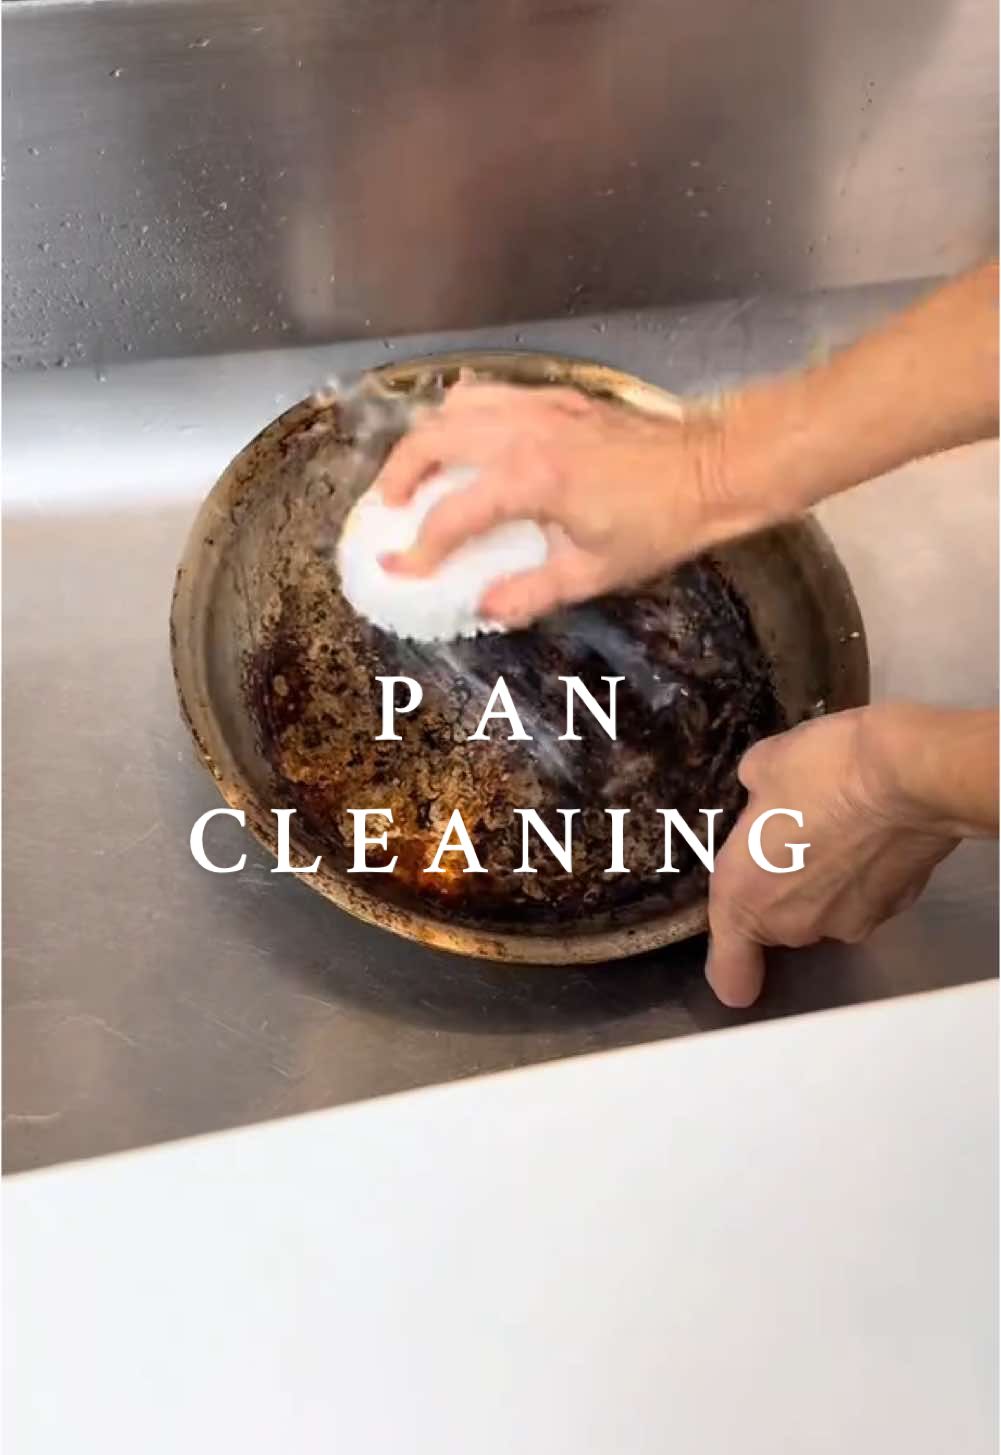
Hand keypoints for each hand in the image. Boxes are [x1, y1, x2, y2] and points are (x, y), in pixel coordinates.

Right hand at [376, 379, 740, 626]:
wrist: (711, 470)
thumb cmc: (658, 524)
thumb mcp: (592, 572)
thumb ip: (530, 592)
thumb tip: (484, 609)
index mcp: (530, 480)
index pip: (452, 516)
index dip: (420, 548)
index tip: (401, 568)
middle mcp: (524, 433)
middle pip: (432, 441)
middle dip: (400, 475)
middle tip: (389, 508)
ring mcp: (540, 407)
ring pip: (455, 406)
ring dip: (427, 438)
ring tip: (419, 471)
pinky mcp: (558, 397)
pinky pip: (492, 393)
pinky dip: (464, 411)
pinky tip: (465, 435)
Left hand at [707, 706, 960, 1007]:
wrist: (909, 775)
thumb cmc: (821, 771)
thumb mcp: (762, 766)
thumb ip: (753, 795)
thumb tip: (765, 794)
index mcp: (745, 898)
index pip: (730, 971)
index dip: (732, 970)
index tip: (737, 965)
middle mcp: (795, 924)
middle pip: (779, 927)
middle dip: (782, 891)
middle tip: (791, 839)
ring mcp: (849, 922)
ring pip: (828, 912)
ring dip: (829, 882)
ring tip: (839, 827)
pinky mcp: (896, 909)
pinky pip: (869, 896)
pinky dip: (868, 873)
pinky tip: (873, 832)